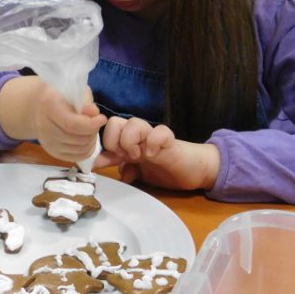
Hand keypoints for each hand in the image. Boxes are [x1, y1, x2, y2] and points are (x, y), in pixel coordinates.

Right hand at [0, 76, 106, 162]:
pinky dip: (88, 148)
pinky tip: (88, 138)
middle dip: (93, 130)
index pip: (72, 124)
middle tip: (96, 121)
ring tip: (91, 128)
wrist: (39, 108)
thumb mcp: (74, 90)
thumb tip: (95, 113)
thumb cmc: (61, 95)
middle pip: (78, 138)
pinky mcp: (53, 153)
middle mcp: (45, 128)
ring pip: (80, 149)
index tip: (102, 118)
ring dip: (92, 139)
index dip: (91, 124)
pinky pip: (78, 156)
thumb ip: (86, 101)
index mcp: (49, 107)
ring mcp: (48, 143)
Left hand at [94, 117, 219, 190]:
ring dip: (130, 141)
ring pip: (134, 122)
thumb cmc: (166, 169)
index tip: (113, 161)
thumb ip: (123, 166)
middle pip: (115, 121)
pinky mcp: (170, 141)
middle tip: (124, 157)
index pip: (108, 130)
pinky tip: (153, 155)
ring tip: (138, 157)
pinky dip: (153, 142)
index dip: (106, 144)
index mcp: (130, 141)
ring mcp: (153, 136)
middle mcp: (139, 135)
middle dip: (114, 141)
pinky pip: (160, 131)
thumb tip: (100, 164)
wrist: (194, 169)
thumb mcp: (139, 172)